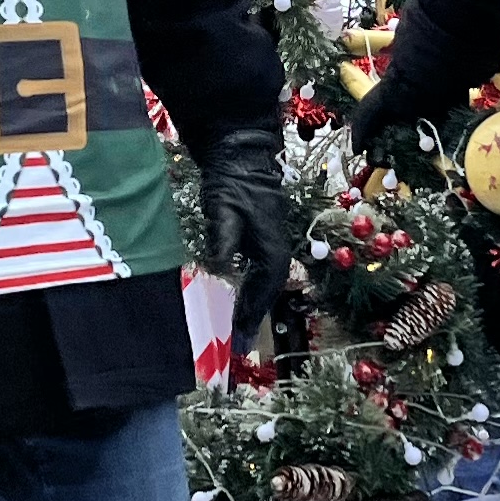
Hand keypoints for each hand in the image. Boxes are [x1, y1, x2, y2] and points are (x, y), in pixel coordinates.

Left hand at [194, 121, 296, 349]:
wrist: (242, 154)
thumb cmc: (233, 182)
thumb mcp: (225, 210)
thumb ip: (225, 240)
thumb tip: (222, 269)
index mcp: (272, 247)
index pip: (264, 290)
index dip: (252, 316)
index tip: (241, 341)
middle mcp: (277, 249)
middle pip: (267, 292)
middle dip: (254, 319)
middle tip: (240, 346)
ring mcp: (271, 243)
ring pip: (265, 284)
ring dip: (254, 307)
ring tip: (241, 331)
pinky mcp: (262, 238)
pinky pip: (260, 274)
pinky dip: (251, 291)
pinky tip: (241, 300)